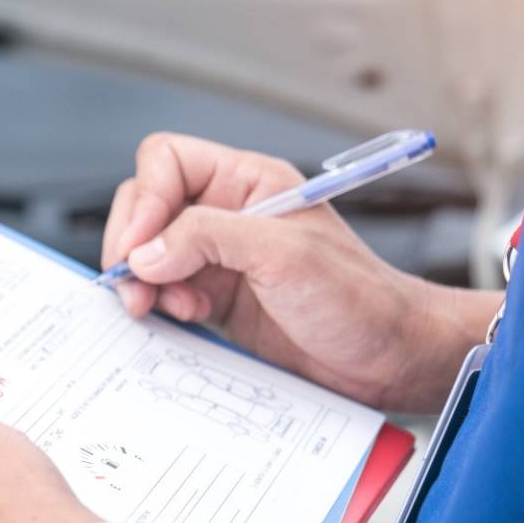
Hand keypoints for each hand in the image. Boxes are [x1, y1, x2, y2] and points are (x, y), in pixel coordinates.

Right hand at [102, 133, 491, 412]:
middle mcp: (230, 213)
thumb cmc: (359, 300)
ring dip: (143, 280)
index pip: (167, 162)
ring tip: (160, 306)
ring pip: (149, 253)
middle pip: (147, 206)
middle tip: (135, 285)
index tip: (140, 247)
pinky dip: (160, 304)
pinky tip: (185, 317)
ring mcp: (221, 257)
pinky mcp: (218, 298)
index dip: (144, 199)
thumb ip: (208, 238)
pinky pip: (164, 290)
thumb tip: (143, 252)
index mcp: (249, 182)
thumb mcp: (283, 255)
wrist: (390, 360)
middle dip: (133, 244)